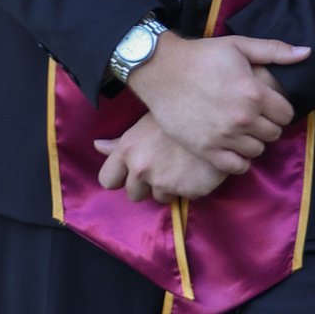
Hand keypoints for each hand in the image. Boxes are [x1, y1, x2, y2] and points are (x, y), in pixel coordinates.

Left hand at [92, 115, 225, 201]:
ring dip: (168, 187)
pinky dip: (189, 187)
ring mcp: (164, 182)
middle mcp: (141, 168)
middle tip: (162, 167)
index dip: (119, 179)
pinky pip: (183, 198)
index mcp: (128, 150)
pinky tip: (196, 169)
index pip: (107, 179)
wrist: (217, 117)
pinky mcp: (186, 191)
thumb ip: (122, 142)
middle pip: (133, 194)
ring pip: (159, 198)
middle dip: (145, 185)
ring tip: (181, 166)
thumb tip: (97, 146)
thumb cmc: (178, 115)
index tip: (130, 175)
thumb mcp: (146, 124)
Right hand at [123, 32, 308, 180]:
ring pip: (257, 151)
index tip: (267, 105)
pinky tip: (232, 146)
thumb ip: (275, 51)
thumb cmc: (201, 56)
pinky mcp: (206, 149)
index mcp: (254, 93)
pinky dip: (239, 160)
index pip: (286, 114)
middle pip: (273, 134)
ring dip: (253, 141)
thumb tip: (306, 53)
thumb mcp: (239, 46)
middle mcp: (242, 118)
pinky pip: (236, 166)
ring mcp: (224, 136)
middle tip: (253, 116)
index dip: (279, 109)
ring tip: (241, 130)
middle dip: (266, 124)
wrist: (161, 70)